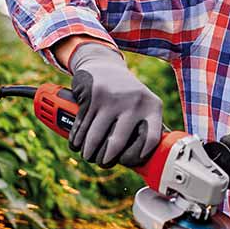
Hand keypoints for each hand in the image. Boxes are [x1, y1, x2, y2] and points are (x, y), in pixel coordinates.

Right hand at [67, 42, 163, 167]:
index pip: (151, 138)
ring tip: (88, 156)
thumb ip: (144, 127)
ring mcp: (114, 98)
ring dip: (88, 151)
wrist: (103, 65)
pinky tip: (77, 144)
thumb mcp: (142, 104)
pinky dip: (77, 139)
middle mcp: (135, 102)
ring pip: (96, 136)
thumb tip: (141, 163)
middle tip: (101, 162)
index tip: (127, 162)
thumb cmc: (126, 94)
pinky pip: (83, 125)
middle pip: (118, 143)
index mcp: (153, 107)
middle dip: (106, 159)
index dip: (138, 156)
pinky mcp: (94, 96)